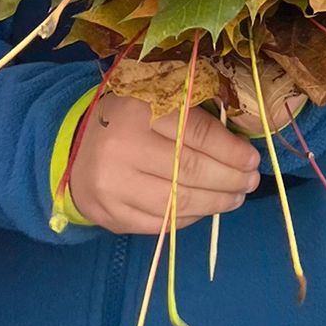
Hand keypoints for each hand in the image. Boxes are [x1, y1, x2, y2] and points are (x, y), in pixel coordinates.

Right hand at [68, 93, 261, 235]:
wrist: (73, 148)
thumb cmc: (129, 119)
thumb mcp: (157, 100)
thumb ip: (193, 115)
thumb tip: (240, 145)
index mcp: (138, 109)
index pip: (196, 133)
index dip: (230, 150)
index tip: (252, 159)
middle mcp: (122, 148)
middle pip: (189, 170)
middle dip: (228, 179)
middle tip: (251, 181)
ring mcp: (113, 186)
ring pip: (177, 202)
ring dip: (214, 202)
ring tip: (236, 197)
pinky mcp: (110, 215)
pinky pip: (160, 224)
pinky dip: (189, 218)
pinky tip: (206, 209)